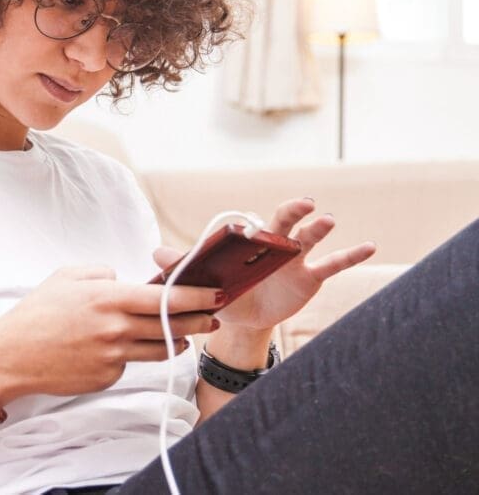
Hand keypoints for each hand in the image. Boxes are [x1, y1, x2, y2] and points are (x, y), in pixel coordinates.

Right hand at [0, 265, 220, 401]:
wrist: (12, 355)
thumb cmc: (37, 313)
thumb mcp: (67, 276)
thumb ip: (101, 272)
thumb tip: (122, 279)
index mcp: (109, 297)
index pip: (166, 297)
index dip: (197, 296)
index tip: (216, 294)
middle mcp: (116, 328)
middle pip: (173, 325)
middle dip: (199, 321)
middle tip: (213, 317)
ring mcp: (113, 356)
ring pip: (160, 349)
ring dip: (176, 341)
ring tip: (183, 334)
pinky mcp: (108, 377)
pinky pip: (131, 364)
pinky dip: (133, 354)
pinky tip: (123, 348)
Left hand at [152, 198, 376, 333]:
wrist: (242, 320)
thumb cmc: (221, 293)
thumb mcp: (200, 285)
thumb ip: (182, 268)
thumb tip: (154, 254)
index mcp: (245, 244)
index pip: (248, 229)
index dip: (250, 228)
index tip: (250, 227)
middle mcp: (272, 245)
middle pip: (282, 223)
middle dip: (291, 212)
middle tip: (302, 203)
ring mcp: (293, 259)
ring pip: (309, 239)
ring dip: (319, 228)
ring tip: (328, 220)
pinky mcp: (310, 276)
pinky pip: (333, 263)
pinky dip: (350, 254)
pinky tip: (369, 245)